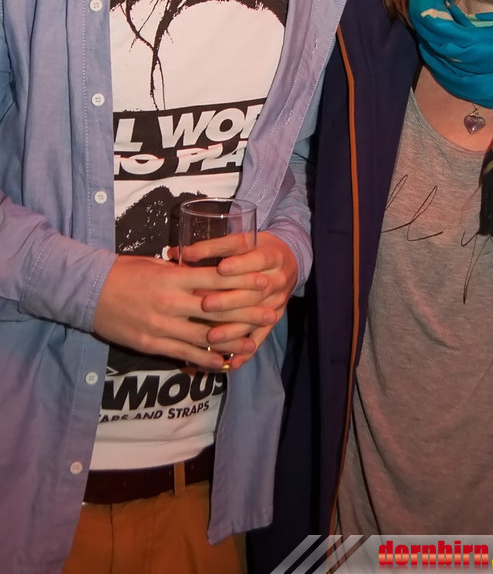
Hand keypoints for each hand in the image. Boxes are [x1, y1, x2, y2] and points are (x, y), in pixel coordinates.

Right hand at [92, 253, 275, 370]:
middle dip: (246, 313)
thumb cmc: (123, 271)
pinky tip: (223, 362)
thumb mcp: (155, 264)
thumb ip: (181, 271)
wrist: (88, 293)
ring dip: (232, 342)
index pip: (215, 280)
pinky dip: (206, 359)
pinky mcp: (152, 344)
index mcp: (173, 278)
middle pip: (217, 310)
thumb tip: (206, 272)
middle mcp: (171, 303)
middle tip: (270, 313)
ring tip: (254, 343)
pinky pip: (184, 354)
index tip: (264, 282)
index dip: (242, 282)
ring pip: (204, 338)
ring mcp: (162, 326)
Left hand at [195, 231, 298, 369]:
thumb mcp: (242, 241)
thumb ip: (214, 247)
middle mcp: (278, 279)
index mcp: (272, 254)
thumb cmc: (256, 249)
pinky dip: (247, 350)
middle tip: (206, 305)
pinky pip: (261, 336)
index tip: (220, 269)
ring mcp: (278, 301)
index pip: (256, 258)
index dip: (239, 264)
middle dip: (230, 299)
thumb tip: (180, 253)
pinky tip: (232, 362)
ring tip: (211, 337)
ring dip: (234, 328)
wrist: (287, 260)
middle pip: (255, 292)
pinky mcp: (275, 318)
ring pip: (256, 318)